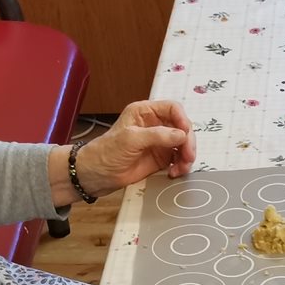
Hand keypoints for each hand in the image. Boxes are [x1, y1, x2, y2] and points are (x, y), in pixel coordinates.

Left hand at [75, 98, 195, 195]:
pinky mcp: (160, 158)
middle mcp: (155, 125)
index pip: (173, 108)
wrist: (96, 175)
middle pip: (182, 127)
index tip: (186, 135)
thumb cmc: (106, 152)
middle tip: (188, 157)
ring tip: (181, 169)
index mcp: (145, 112)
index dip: (183, 120)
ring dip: (186, 156)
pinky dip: (181, 166)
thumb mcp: (131, 139)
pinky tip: (174, 173)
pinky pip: (178, 159)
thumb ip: (157, 135)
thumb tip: (182, 135)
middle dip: (188, 142)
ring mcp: (159, 142)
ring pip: (183, 144)